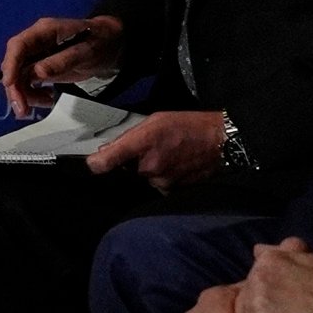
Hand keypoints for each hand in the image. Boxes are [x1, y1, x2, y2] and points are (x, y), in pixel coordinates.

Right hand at [0, 12, 122, 114]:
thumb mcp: (86, 51)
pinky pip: (28, 83)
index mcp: (44, 31)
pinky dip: (33, 94)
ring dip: (25, 94)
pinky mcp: (41, 68)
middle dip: (15, 87)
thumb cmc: (100, 41)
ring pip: (19, 77)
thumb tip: (37, 72)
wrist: (111, 43)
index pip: (18, 45)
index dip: (11, 64)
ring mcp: (37, 55)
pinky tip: (47, 98)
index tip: (10, 84)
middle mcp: (35, 42)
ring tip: (45, 102)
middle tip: (22, 109)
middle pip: (15, 64)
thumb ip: (62, 61)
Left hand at [87, 107, 231, 189]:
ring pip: (145, 179)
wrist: (220, 141)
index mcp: (143, 144)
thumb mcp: (155, 121)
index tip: (92, 164)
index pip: (108, 161)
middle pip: (129, 172)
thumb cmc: (189, 126)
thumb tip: (105, 152)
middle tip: (151, 150)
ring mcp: (162, 182)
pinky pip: (159, 186)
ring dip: (150, 171)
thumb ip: (129, 137)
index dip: (97, 163)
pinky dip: (163, 177)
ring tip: (168, 155)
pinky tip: (175, 165)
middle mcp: (150, 167)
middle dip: (134, 163)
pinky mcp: (172, 191)